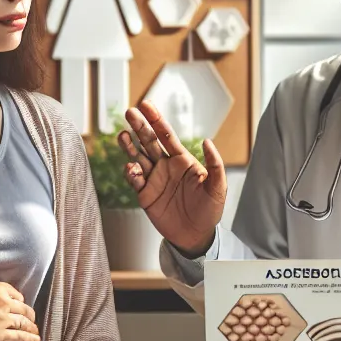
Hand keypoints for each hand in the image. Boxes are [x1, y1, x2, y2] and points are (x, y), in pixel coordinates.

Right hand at [0, 275, 39, 340]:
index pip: (17, 296)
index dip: (19, 302)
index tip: (19, 307)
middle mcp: (4, 303)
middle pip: (24, 310)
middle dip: (29, 315)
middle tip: (31, 319)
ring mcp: (2, 320)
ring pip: (25, 323)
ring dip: (32, 327)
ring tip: (35, 331)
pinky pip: (20, 337)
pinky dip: (31, 338)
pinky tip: (36, 340)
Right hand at [119, 101, 227, 256]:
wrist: (196, 235)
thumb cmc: (209, 209)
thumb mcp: (218, 187)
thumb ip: (215, 164)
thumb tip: (207, 141)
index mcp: (182, 160)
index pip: (167, 136)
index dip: (157, 120)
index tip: (147, 105)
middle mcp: (165, 166)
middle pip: (149, 142)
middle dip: (140, 126)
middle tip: (130, 112)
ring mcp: (153, 179)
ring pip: (138, 157)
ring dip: (129, 146)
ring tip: (123, 135)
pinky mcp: (144, 194)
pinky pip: (134, 180)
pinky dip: (131, 172)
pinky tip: (131, 167)